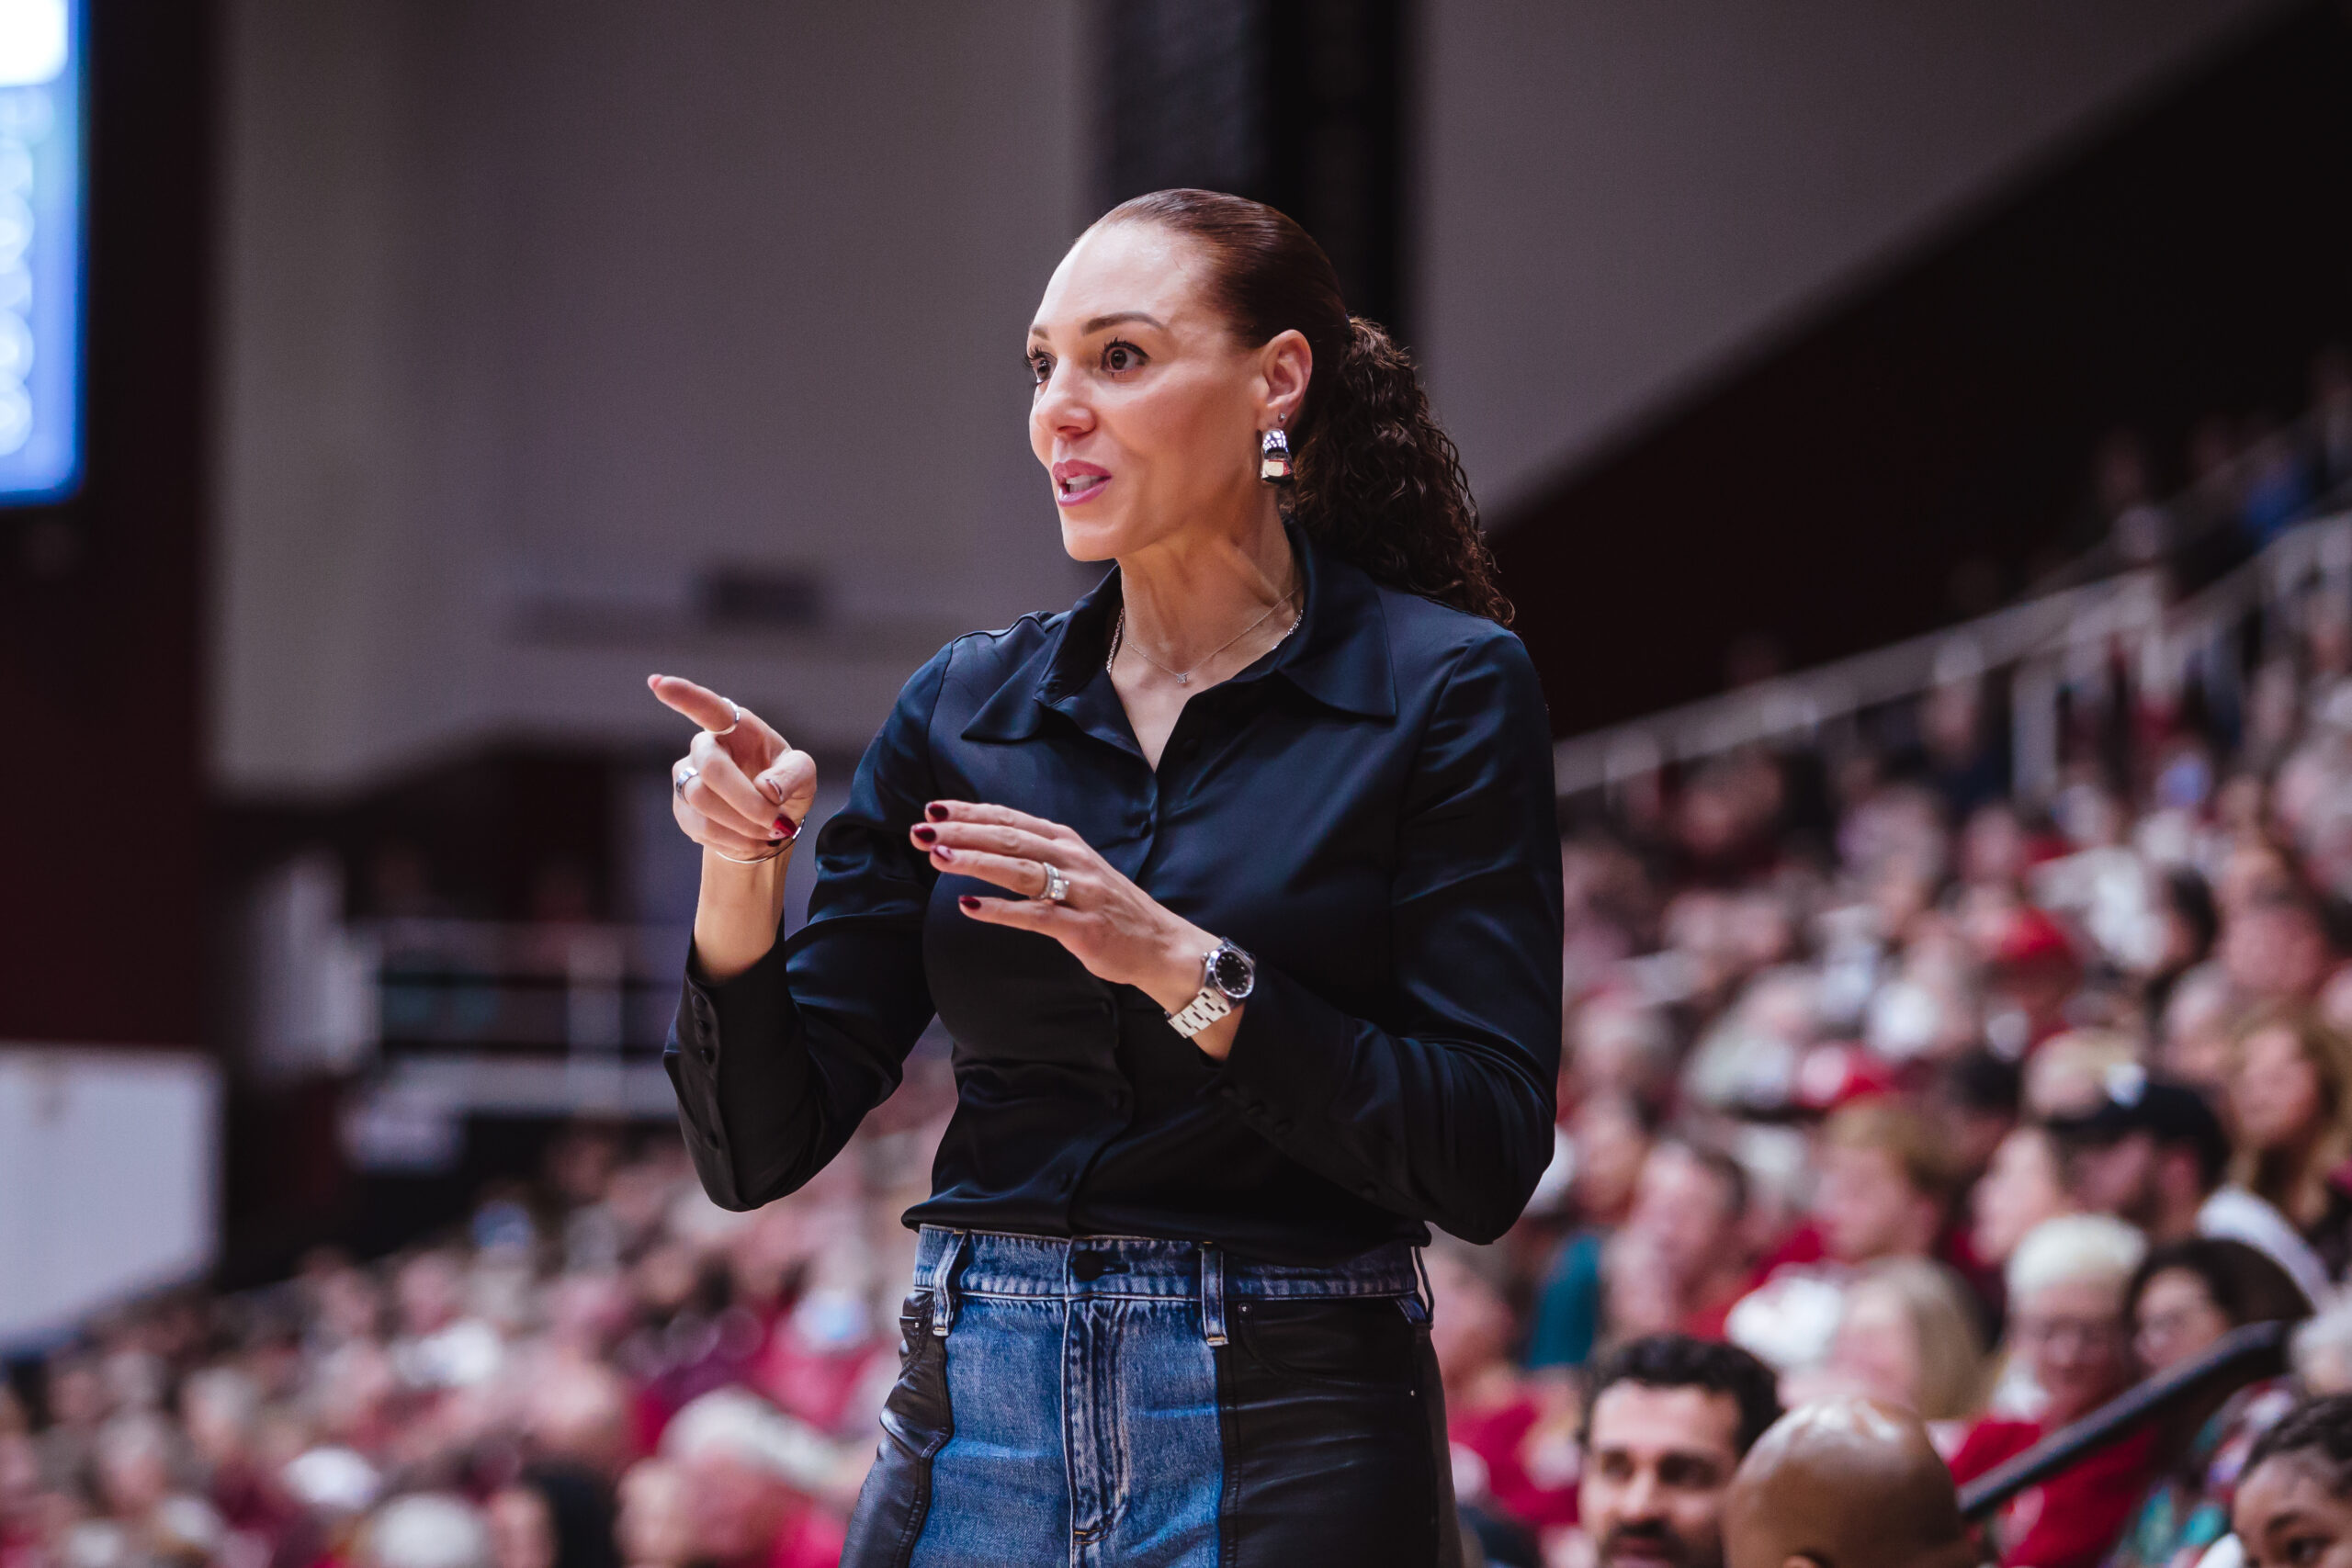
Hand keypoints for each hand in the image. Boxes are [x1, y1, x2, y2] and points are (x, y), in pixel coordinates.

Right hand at [648, 674, 817, 862]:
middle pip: (712, 769)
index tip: (659, 683)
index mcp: (736, 727)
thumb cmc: (785, 788)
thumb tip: (766, 790)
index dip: (684, 696)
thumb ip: (793, 775)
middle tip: (777, 822)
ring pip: (703, 801)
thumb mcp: (804, 776)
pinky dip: (734, 839)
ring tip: (769, 831)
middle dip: (748, 802)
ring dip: (743, 824)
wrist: (766, 826)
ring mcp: (688, 776)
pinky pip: (701, 827)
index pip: (708, 707)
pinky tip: (750, 838)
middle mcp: (705, 746)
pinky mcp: (682, 808)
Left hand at [912, 800, 1226, 1026]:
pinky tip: (968, 907)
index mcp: (1065, 841)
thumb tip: (983, 843)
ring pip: (1020, 870)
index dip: (970, 812)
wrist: (1159, 943)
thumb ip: (1036, 855)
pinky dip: (1000, 910)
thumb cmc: (1108, 907)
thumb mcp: (1074, 868)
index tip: (934, 809)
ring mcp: (1079, 892)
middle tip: (921, 831)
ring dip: (975, 861)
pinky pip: (1035, 915)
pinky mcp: (1082, 926)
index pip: (1010, 819)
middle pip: (1009, 839)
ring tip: (938, 856)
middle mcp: (1072, 859)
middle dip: (961, 833)